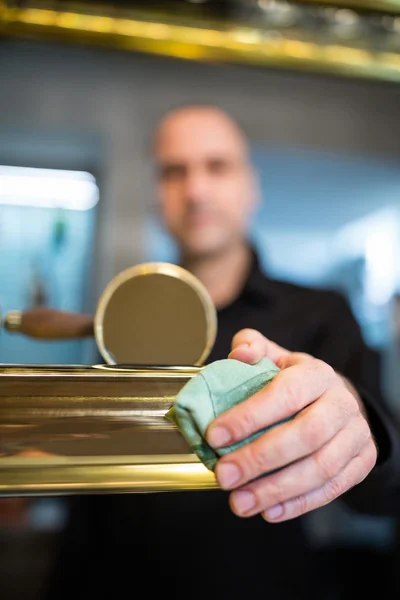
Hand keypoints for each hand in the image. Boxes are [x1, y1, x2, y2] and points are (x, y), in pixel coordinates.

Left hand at [206, 329, 376, 521]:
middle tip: (224, 476)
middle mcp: (342, 403)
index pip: (285, 393)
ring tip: (239, 502)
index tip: (214, 435)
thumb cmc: (294, 381)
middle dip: (260, 459)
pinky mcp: (362, 462)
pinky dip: (299, 503)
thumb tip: (240, 354)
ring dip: (276, 489)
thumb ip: (252, 347)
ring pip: (321, 467)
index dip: (249, 416)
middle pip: (305, 435)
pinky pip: (333, 488)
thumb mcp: (273, 357)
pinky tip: (269, 511)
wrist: (335, 400)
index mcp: (317, 374)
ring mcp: (356, 434)